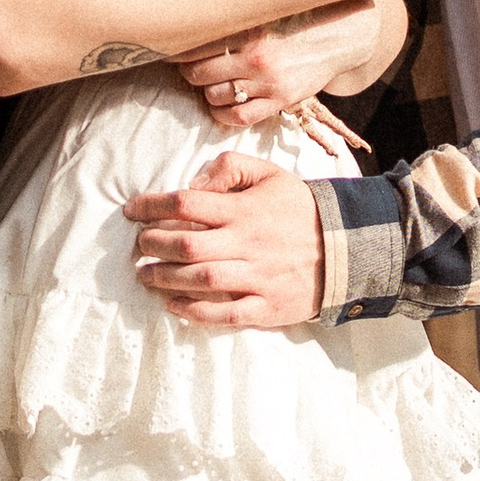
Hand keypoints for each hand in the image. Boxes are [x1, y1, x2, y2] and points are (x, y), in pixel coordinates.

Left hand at [125, 152, 327, 327]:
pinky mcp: (266, 305)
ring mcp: (258, 276)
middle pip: (187, 245)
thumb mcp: (271, 175)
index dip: (152, 206)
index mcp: (245, 210)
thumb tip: (196, 180)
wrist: (347, 246)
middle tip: (139, 245)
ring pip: (202, 280)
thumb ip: (232, 167)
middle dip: (153, 245)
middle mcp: (248, 243)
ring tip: (145, 275)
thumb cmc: (301, 210)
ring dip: (165, 279)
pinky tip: (174, 306)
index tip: (132, 210)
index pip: (188, 204)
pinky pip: (226, 313)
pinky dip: (195, 312)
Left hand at [177, 0, 384, 129]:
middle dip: (190, 73)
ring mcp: (269, 83)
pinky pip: (239, 117)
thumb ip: (235, 19)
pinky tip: (222, 106)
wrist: (341, 37)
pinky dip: (223, 114)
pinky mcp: (281, 101)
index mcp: (250, 31)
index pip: (197, 46)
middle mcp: (257, 59)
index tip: (170, 48)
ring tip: (211, 84)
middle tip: (191, 69)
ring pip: (215, 96)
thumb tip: (195, 16)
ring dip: (207, 92)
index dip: (177, 51)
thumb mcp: (267, 13)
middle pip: (199, 74)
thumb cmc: (299, 22)